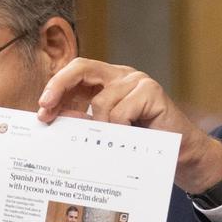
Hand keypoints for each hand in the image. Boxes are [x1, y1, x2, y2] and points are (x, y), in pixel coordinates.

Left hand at [35, 57, 221, 195]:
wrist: (179, 153)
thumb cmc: (141, 142)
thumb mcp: (106, 132)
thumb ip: (84, 122)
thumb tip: (54, 118)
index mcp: (108, 81)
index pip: (76, 73)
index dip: (56, 87)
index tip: (42, 109)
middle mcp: (121, 76)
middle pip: (81, 68)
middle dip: (59, 86)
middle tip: (45, 109)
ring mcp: (137, 81)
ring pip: (101, 102)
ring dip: (101, 128)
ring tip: (113, 141)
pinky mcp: (152, 91)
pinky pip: (121, 112)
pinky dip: (120, 129)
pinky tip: (130, 137)